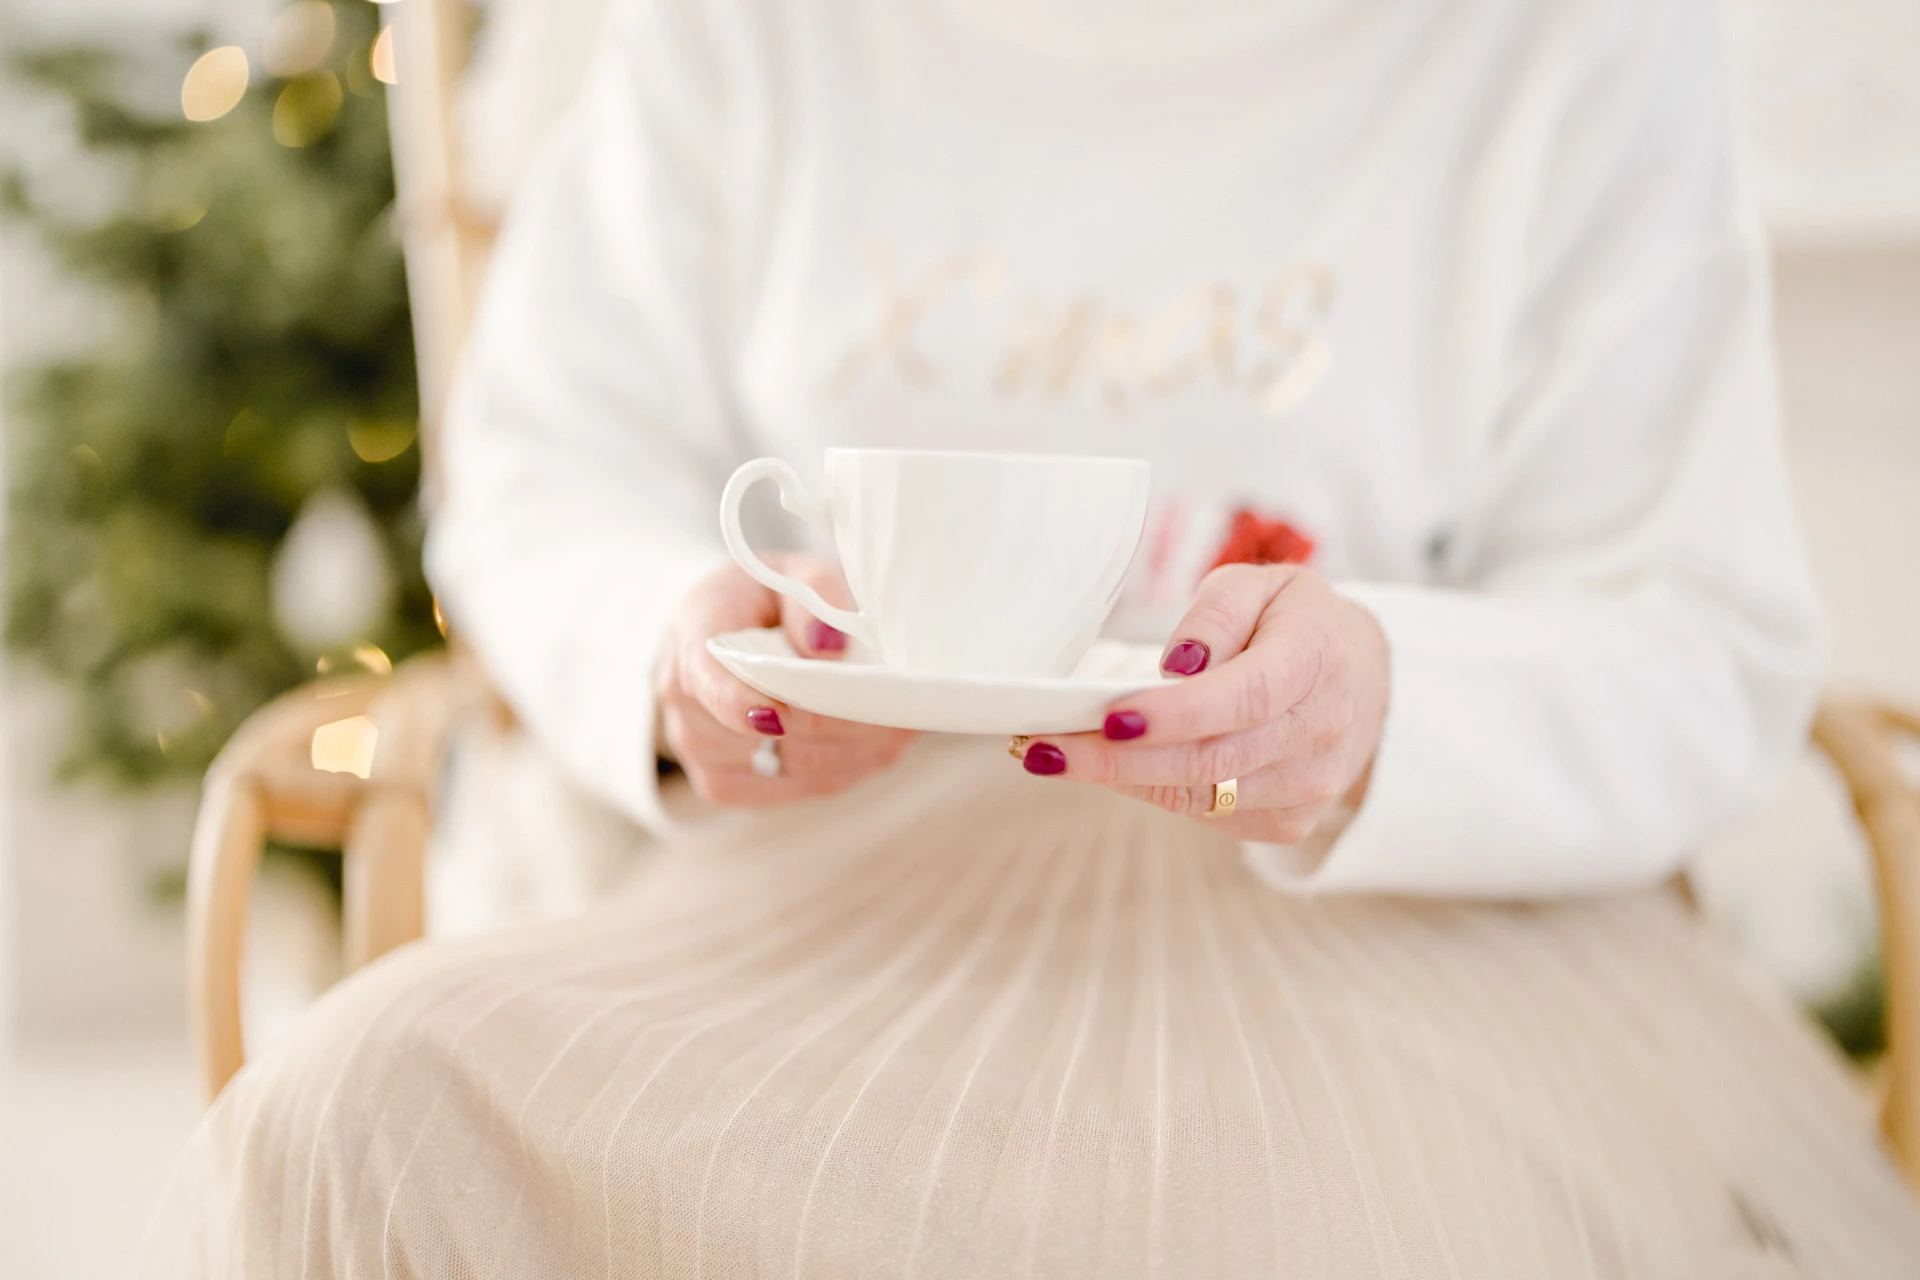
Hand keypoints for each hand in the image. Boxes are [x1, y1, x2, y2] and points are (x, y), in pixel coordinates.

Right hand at [655, 557, 914, 805]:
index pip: (709, 682)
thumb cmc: (765, 599)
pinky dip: (845, 767)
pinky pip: (798, 789)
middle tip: (890, 701)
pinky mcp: (728, 785)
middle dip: (832, 720)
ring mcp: (702, 752)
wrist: (726, 630)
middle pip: (762, 735)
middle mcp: (685, 703)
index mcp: (693, 636)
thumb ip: (814, 597)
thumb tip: (832, 646)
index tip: (783, 715)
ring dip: (851, 747)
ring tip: (894, 717)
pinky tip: (871, 739)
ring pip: (792, 768)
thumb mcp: (791, 573)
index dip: (744, 705)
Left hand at [1012, 563, 1387, 843]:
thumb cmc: (1298, 624)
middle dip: (1119, 759)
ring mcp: (1308, 787)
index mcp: (1317, 661)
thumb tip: (1176, 665)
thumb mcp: (1265, 584)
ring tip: (1054, 754)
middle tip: (1044, 748)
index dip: (1176, 715)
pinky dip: (1152, 790)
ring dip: (1122, 778)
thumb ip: (1218, 611)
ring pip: (1200, 794)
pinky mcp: (1288, 821)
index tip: (1109, 718)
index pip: (1245, 696)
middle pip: (1211, 758)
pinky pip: (1205, 812)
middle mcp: (1320, 732)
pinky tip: (1114, 765)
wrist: (1365, 682)